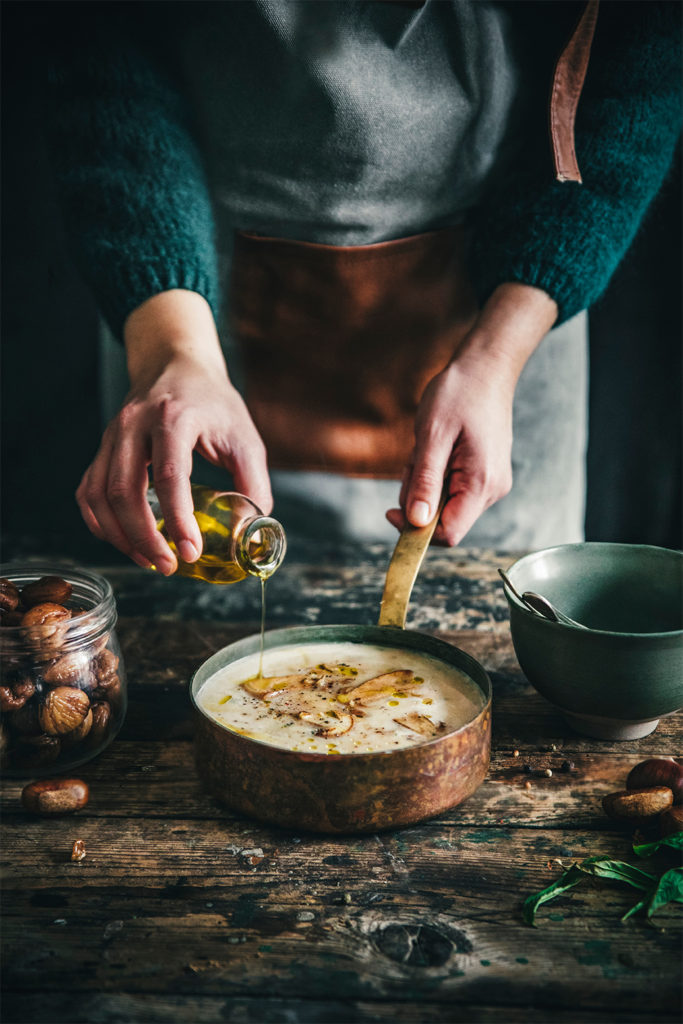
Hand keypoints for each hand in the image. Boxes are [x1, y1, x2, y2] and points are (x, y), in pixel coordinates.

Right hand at [76, 291, 270, 572]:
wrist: (175, 364)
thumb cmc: (213, 402)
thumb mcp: (245, 436)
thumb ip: (253, 482)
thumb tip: (254, 529)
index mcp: (174, 418)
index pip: (170, 476)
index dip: (178, 519)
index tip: (190, 552)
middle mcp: (134, 425)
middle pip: (124, 490)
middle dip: (144, 537)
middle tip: (168, 566)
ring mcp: (112, 435)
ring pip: (99, 494)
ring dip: (120, 535)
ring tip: (149, 560)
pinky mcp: (102, 448)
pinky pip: (88, 491)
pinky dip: (100, 522)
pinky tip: (124, 540)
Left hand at [386, 283, 557, 545]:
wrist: (485, 368)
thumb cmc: (459, 394)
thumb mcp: (432, 436)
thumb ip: (424, 482)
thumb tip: (414, 522)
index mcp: (481, 484)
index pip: (448, 534)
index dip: (416, 532)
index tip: (390, 511)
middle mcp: (491, 490)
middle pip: (443, 520)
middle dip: (417, 497)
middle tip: (414, 458)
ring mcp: (489, 483)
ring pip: (443, 504)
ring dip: (424, 482)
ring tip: (427, 446)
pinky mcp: (483, 475)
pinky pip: (450, 488)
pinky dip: (434, 474)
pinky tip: (437, 447)